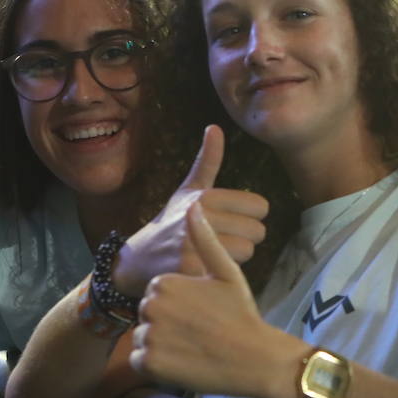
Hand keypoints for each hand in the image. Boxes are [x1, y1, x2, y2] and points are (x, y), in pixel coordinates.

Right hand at [112, 125, 267, 296]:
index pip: (260, 206)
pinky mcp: (191, 266)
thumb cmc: (171, 221)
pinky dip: (224, 271)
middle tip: (223, 241)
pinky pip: (231, 268)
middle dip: (245, 239)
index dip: (250, 217)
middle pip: (257, 231)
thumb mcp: (188, 190)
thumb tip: (215, 126)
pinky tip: (208, 268)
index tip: (232, 221)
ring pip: (247, 251)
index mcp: (206, 195)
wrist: (138, 259)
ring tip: (214, 254)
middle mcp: (200, 215)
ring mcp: (194, 241)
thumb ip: (207, 161)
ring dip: (236, 257)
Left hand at [130, 203, 297, 397]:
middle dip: (166, 324)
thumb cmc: (241, 313)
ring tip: (191, 347)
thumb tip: (194, 205)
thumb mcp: (226, 272)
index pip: (156, 294)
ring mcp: (149, 336)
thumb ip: (205, 240)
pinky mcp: (149, 363)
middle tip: (197, 332)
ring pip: (142, 338)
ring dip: (160, 345)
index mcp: (165, 283)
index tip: (200, 314)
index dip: (179, 305)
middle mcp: (151, 307)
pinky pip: (139, 361)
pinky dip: (155, 365)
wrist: (254, 358)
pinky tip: (181, 362)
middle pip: (147, 316)